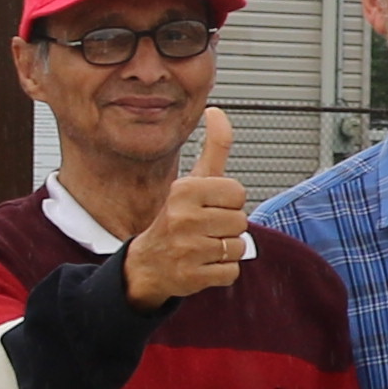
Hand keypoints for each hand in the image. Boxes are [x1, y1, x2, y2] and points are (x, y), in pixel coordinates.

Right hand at [121, 108, 256, 307]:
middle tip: (204, 229)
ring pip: (239, 247)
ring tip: (202, 247)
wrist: (147, 264)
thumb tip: (216, 111)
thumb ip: (213, 147)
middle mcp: (183, 218)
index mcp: (184, 190)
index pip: (237, 192)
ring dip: (226, 250)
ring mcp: (187, 249)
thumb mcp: (192, 181)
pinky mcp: (192, 277)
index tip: (208, 206)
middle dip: (228, 227)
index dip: (228, 201)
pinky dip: (222, 272)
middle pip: (241, 221)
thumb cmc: (176, 218)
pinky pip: (231, 271)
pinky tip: (201, 265)